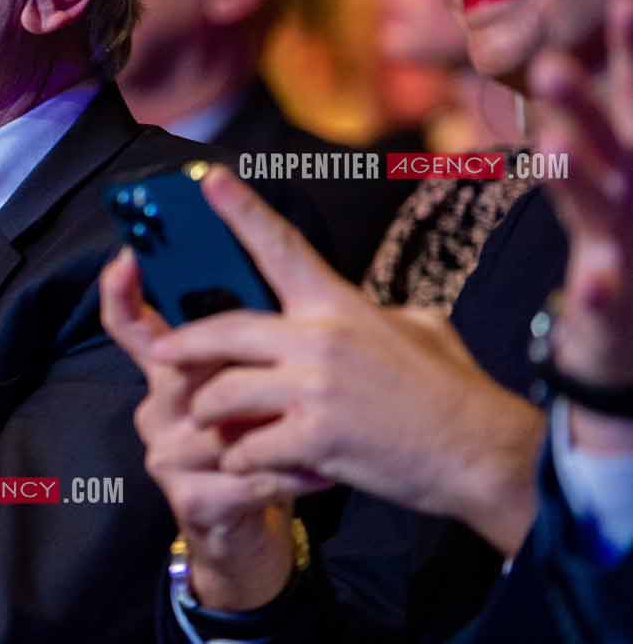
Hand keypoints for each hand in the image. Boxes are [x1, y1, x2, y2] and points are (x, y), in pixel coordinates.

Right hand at [102, 246, 297, 609]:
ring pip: (221, 422)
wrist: (253, 533)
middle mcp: (157, 408)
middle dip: (240, 368)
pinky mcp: (190, 498)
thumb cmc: (262, 447)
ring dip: (281, 426)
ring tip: (328, 427)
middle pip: (180, 367)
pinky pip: (247, 474)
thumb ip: (255, 341)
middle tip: (291, 362)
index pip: (132, 326)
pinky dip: (292, 473)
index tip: (128, 255)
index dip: (121, 291)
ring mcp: (167, 455)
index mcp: (171, 374)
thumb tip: (284, 279)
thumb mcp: (255, 388)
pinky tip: (323, 471)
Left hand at [159, 169, 542, 555]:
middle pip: (223, 330)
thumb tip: (349, 311)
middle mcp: (320, 340)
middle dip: (183, 345)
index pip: (280, 247)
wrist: (482, 453)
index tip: (206, 180)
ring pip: (224, 392)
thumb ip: (366, 315)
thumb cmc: (452, 391)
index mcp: (340, 305)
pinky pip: (248, 446)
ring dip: (208, 412)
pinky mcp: (314, 438)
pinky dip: (240, 458)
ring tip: (209, 423)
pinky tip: (248, 462)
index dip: (240, 211)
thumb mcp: (417, 328)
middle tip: (161, 353)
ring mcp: (314, 389)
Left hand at [530, 0, 632, 443]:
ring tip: (552, 147)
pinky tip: (590, 280)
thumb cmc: (626, 232)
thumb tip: (583, 43)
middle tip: (546, 68)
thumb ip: (602, 114)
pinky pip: (607, 295)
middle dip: (585, 106)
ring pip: (603, 207)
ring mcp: (632, 245)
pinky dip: (599, 287)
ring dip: (580, 177)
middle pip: (618, 143)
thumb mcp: (616, 166)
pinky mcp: (616, 300)